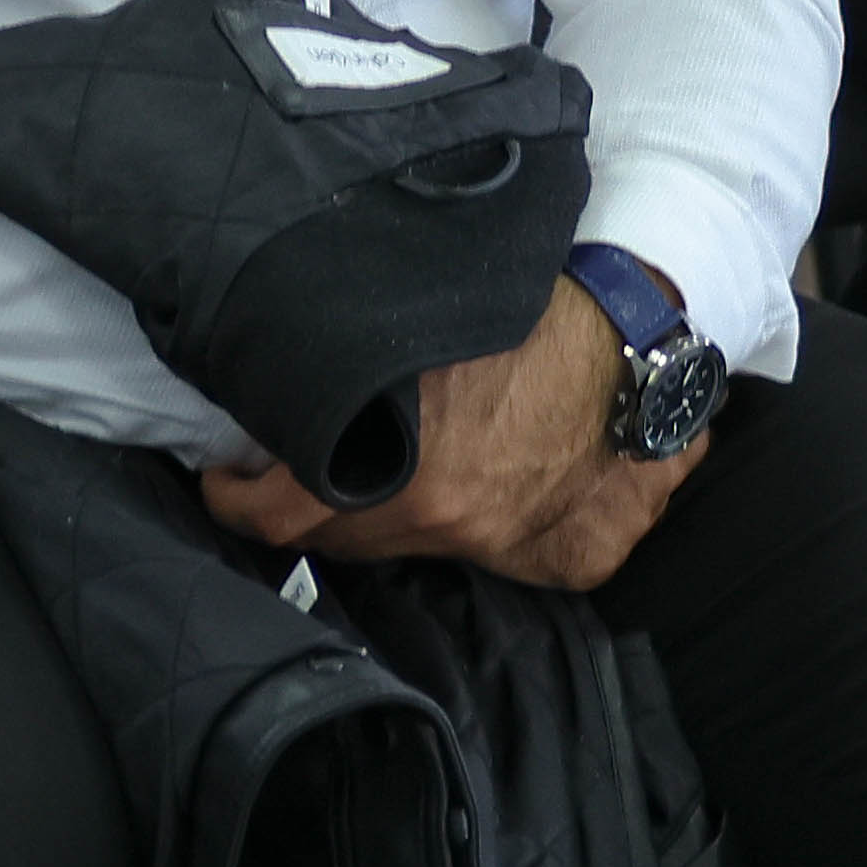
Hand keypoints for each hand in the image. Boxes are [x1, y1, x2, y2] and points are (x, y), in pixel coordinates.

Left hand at [200, 276, 695, 593]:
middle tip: (290, 470)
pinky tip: (484, 484)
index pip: (289, 523)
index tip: (226, 483)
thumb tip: (287, 410)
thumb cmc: (532, 311)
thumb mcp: (416, 335)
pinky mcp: (578, 556)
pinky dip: (489, 524)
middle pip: (356, 542)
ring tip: (391, 465)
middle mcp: (464, 526)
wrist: (640, 328)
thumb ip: (354, 388)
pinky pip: (510, 555)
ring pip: (428, 548)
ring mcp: (526, 549)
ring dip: (401, 514)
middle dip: (317, 508)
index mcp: (415, 483)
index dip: (244, 503)